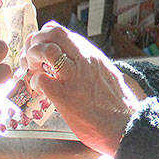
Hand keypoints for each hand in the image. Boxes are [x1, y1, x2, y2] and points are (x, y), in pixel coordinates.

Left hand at [23, 22, 142, 155]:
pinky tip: (39, 90)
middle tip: (32, 58)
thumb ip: (88, 67)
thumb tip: (72, 63)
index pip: (61, 31)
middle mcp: (84, 60)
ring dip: (32, 58)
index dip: (44, 37)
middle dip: (35, 42)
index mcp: (92, 55)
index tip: (40, 49)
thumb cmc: (117, 107)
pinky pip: (42, 79)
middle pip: (52, 33)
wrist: (127, 127)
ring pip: (45, 50)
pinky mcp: (66, 97)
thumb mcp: (105, 75)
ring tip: (33, 72)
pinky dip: (35, 82)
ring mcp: (75, 77)